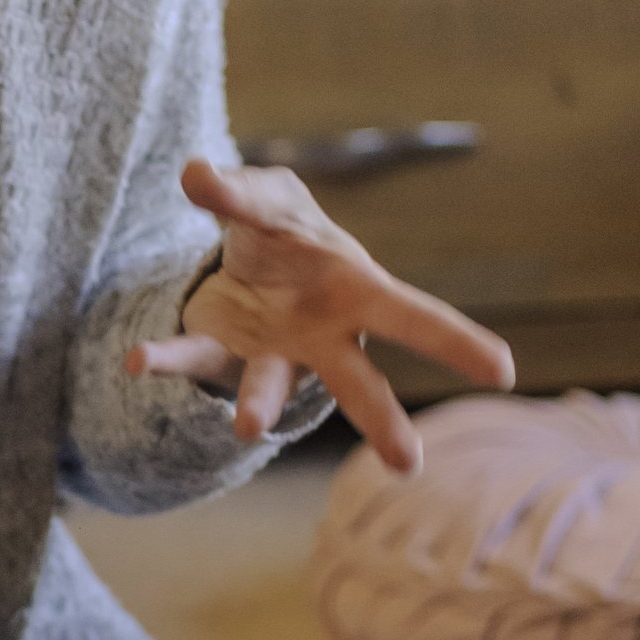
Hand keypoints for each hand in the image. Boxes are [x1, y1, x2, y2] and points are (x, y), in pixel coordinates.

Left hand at [124, 155, 512, 470]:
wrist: (239, 262)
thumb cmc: (281, 229)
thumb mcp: (270, 197)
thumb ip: (239, 189)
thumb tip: (197, 176)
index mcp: (359, 292)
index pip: (417, 318)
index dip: (459, 342)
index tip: (505, 370)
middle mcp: (323, 337)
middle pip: (358, 383)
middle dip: (381, 420)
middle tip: (406, 464)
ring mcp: (271, 354)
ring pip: (272, 386)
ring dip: (260, 405)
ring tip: (247, 429)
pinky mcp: (218, 353)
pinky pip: (192, 359)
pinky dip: (163, 361)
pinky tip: (134, 361)